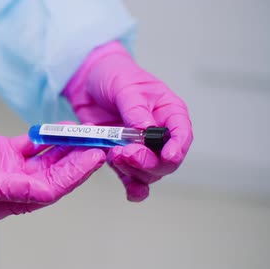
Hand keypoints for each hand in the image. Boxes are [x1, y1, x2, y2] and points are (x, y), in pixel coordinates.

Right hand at [0, 113, 105, 219]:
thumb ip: (5, 187)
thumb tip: (43, 192)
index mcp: (0, 203)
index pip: (47, 192)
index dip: (73, 176)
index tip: (93, 156)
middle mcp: (8, 189)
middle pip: (52, 177)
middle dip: (77, 162)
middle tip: (101, 143)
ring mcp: (5, 169)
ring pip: (45, 162)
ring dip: (66, 149)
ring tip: (88, 134)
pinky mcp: (1, 151)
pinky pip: (32, 147)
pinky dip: (47, 138)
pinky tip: (61, 128)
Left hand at [63, 41, 192, 201]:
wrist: (88, 82)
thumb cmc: (114, 76)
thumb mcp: (125, 86)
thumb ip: (134, 109)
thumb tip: (145, 130)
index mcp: (169, 112)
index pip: (181, 134)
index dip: (177, 148)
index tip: (167, 156)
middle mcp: (159, 134)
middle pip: (165, 161)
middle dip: (147, 162)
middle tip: (127, 153)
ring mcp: (141, 148)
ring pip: (148, 173)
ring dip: (134, 171)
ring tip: (114, 155)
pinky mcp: (122, 156)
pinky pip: (132, 178)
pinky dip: (132, 187)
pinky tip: (130, 192)